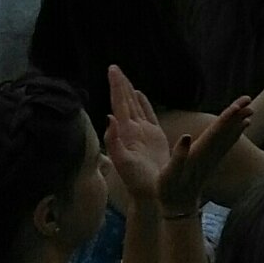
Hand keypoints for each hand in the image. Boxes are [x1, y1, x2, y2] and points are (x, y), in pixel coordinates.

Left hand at [104, 65, 171, 204]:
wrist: (150, 195)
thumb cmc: (137, 182)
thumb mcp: (123, 163)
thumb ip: (114, 141)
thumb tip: (109, 117)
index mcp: (125, 133)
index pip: (119, 104)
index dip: (116, 87)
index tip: (112, 70)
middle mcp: (132, 130)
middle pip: (125, 102)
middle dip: (120, 85)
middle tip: (114, 67)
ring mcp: (142, 133)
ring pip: (135, 106)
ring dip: (129, 91)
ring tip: (125, 78)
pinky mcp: (153, 137)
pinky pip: (148, 114)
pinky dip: (144, 102)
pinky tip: (140, 94)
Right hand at [158, 96, 254, 218]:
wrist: (179, 207)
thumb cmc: (169, 190)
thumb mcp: (168, 175)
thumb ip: (177, 156)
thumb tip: (186, 136)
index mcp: (199, 154)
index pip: (216, 132)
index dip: (227, 118)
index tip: (238, 105)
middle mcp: (209, 155)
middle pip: (225, 131)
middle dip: (237, 114)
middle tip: (248, 99)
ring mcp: (212, 158)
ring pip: (228, 136)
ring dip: (239, 121)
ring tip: (250, 108)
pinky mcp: (212, 161)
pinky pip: (227, 143)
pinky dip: (236, 132)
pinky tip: (243, 125)